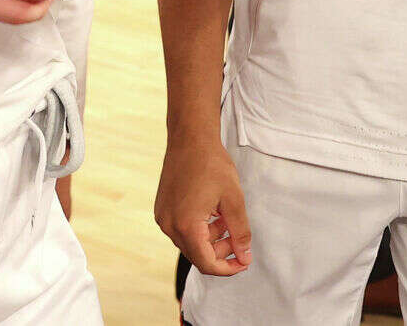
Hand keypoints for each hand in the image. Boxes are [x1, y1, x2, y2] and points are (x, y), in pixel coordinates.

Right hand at [155, 133, 251, 274]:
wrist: (189, 139)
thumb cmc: (211, 164)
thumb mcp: (234, 200)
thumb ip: (240, 233)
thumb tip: (244, 257)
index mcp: (186, 225)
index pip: (207, 263)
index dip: (229, 268)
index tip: (244, 261)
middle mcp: (169, 224)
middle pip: (197, 255)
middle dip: (221, 252)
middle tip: (237, 236)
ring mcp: (163, 216)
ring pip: (190, 243)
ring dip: (210, 239)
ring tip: (225, 219)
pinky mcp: (162, 209)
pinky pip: (182, 229)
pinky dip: (199, 229)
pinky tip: (212, 212)